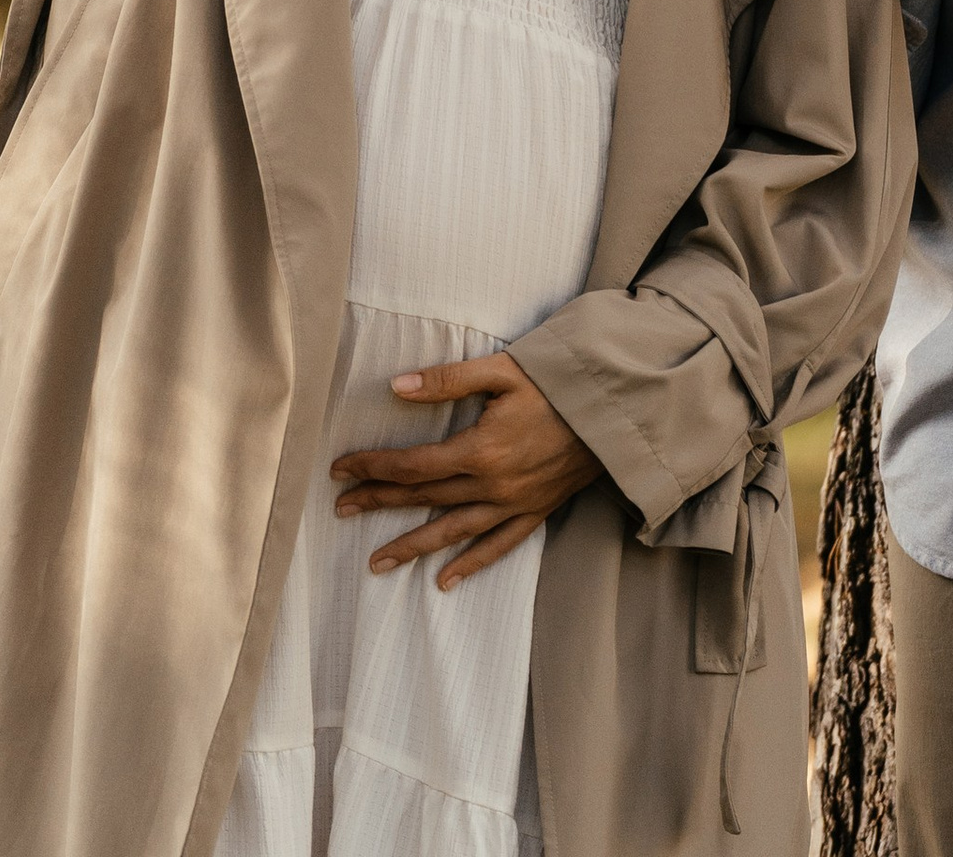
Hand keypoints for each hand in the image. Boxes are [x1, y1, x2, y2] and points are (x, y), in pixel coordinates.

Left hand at [330, 350, 602, 588]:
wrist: (612, 410)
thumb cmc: (555, 382)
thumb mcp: (501, 371)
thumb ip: (448, 380)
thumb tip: (397, 385)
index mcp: (480, 450)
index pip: (413, 465)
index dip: (373, 467)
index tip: (340, 469)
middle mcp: (492, 485)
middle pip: (424, 499)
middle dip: (379, 501)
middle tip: (341, 509)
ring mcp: (513, 505)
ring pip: (452, 532)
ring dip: (411, 546)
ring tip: (375, 562)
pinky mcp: (534, 513)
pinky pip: (497, 546)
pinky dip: (470, 564)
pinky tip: (444, 581)